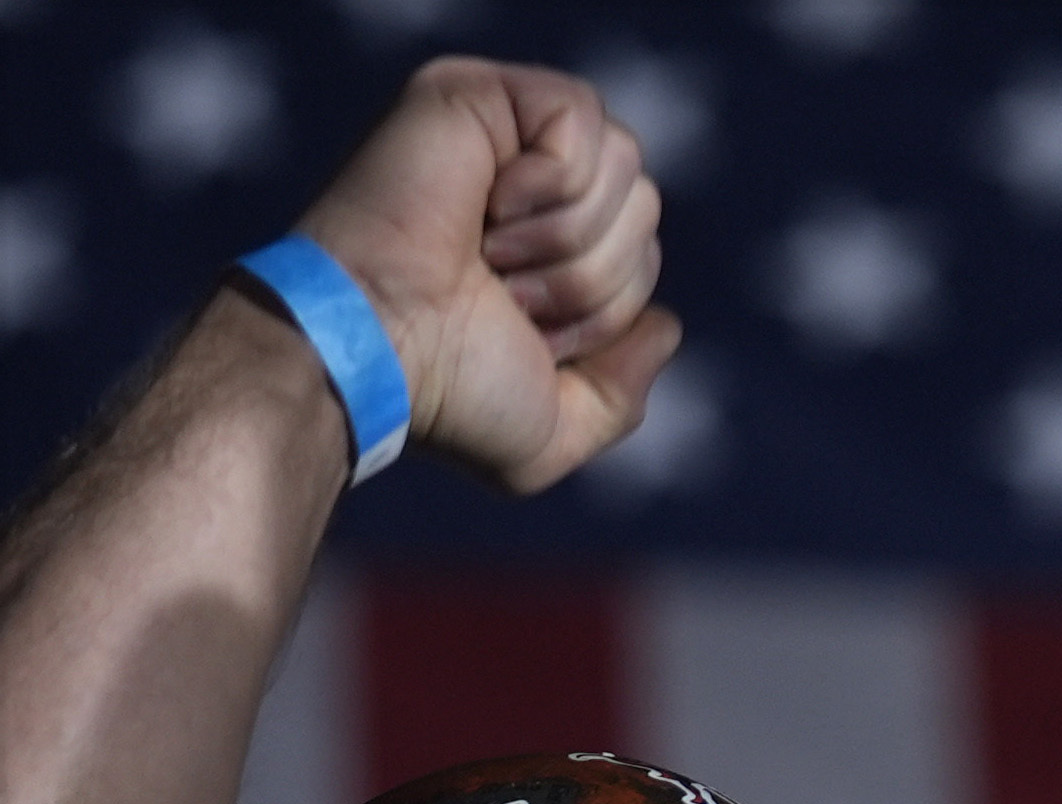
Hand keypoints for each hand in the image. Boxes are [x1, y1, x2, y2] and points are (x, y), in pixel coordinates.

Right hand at [291, 57, 675, 492]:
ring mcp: (500, 133)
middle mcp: (525, 185)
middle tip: (507, 293)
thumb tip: (665, 325)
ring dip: (568, 238)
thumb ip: (623, 396)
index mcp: (544, 251)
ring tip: (491, 254)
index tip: (527, 330)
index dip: (608, 308)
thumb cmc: (446, 392)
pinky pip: (582, 121)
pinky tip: (487, 206)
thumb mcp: (552, 431)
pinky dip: (551, 183)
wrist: (375, 349)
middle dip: (593, 277)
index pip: (643, 255)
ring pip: (625, 164)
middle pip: (645, 205)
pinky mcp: (476, 93)